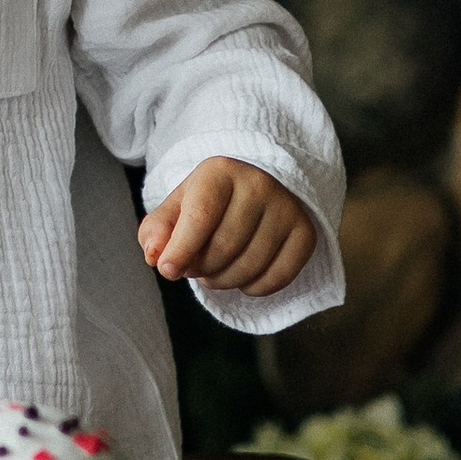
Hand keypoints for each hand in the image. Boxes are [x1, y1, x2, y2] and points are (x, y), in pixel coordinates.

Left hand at [137, 160, 317, 299]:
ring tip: (215, 270)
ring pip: (249, 267)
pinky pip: (277, 278)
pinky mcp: (306, 232)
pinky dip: (253, 288)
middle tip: (194, 266)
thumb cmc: (209, 201)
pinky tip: (242, 276)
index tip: (167, 270)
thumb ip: (158, 230)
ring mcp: (286, 208)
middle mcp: (259, 184)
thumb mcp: (178, 205)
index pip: (200, 216)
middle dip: (201, 268)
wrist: (256, 185)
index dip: (181, 250)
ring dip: (224, 281)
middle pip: (223, 248)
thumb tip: (155, 255)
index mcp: (220, 171)